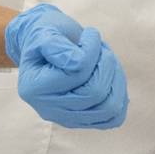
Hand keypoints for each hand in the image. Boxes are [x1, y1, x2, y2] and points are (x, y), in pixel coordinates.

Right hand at [4, 4, 127, 128]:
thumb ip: (56, 46)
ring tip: (106, 61)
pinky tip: (110, 76)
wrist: (44, 49)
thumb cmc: (45, 37)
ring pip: (110, 109)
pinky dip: (119, 94)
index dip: (92, 49)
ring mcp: (66, 119)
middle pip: (96, 92)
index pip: (79, 72)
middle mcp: (49, 109)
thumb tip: (78, 63)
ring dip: (116, 78)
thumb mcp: (44, 32)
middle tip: (100, 47)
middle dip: (106, 63)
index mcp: (35, 88)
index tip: (88, 34)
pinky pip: (114, 117)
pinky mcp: (83, 121)